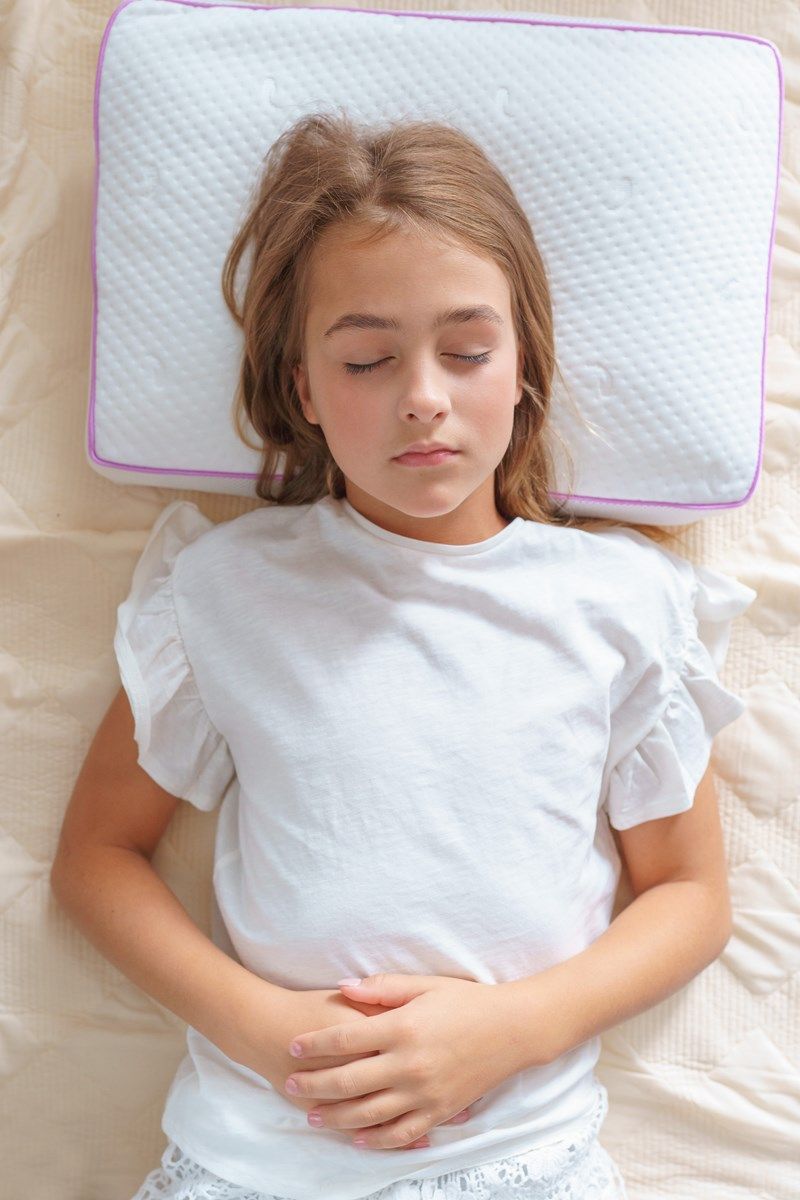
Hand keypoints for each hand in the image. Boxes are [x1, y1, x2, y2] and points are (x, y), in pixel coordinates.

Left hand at [283, 972, 523, 1150]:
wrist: (513, 1029)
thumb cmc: (468, 1001)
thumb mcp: (425, 985)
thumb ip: (382, 988)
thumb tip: (342, 986)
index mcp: (403, 1028)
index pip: (346, 1038)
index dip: (315, 1043)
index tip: (292, 1045)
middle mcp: (410, 1064)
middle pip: (349, 1080)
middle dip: (314, 1085)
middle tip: (290, 1086)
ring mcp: (425, 1092)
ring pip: (369, 1113)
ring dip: (336, 1117)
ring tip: (313, 1117)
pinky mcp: (439, 1111)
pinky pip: (402, 1132)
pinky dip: (377, 1139)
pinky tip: (357, 1138)